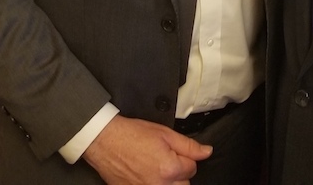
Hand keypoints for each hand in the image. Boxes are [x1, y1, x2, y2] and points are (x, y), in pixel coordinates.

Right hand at [82, 114, 211, 184]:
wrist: (105, 141)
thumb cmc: (132, 135)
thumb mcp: (165, 134)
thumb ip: (189, 145)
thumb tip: (206, 152)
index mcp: (170, 169)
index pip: (192, 168)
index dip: (186, 157)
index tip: (175, 151)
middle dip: (179, 173)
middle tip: (166, 160)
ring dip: (168, 182)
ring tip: (158, 168)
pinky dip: (154, 184)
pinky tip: (148, 175)